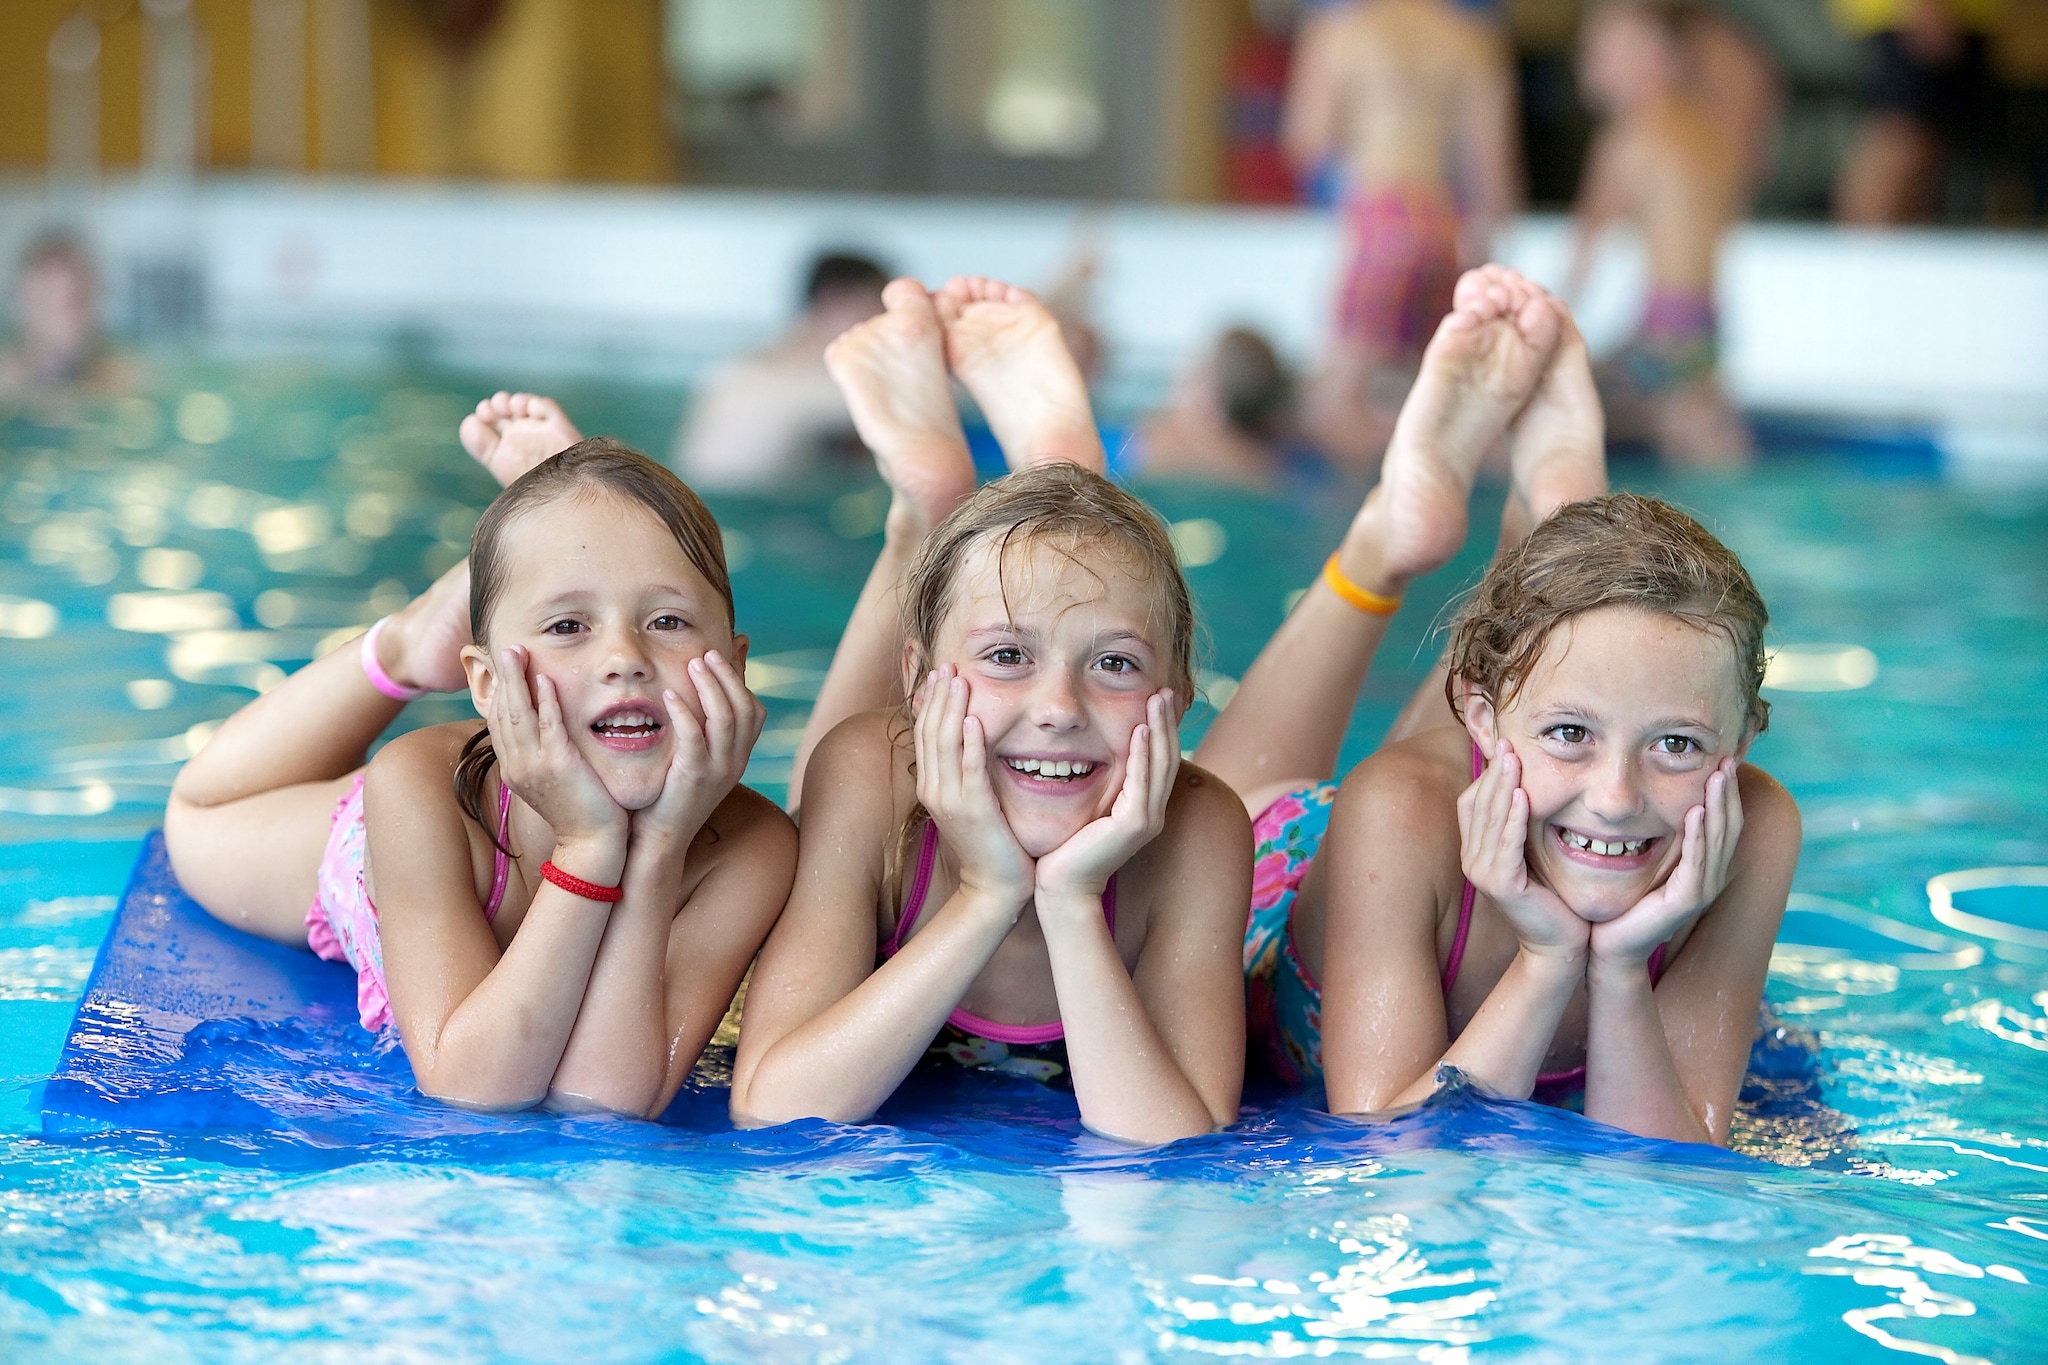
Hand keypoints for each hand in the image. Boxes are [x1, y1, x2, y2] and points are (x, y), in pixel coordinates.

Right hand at [488, 645, 625, 847]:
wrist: (592, 843)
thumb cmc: (578, 810)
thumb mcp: (551, 781)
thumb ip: (542, 756)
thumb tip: (543, 734)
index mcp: (514, 768)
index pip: (498, 722)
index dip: (499, 692)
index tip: (502, 667)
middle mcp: (517, 765)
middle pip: (503, 712)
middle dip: (504, 678)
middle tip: (506, 648)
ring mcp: (534, 766)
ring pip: (519, 714)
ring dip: (518, 680)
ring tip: (518, 652)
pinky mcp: (559, 765)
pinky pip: (549, 725)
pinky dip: (545, 701)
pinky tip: (545, 679)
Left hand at [630, 650, 764, 852]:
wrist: (661, 840)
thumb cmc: (670, 795)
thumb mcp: (694, 759)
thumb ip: (700, 729)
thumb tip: (696, 696)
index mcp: (738, 757)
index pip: (755, 711)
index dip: (741, 680)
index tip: (722, 654)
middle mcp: (736, 762)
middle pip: (745, 708)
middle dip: (728, 675)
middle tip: (706, 653)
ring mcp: (719, 770)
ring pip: (726, 717)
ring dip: (711, 685)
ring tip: (693, 663)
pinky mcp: (694, 777)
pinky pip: (695, 737)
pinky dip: (685, 712)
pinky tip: (669, 696)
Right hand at [912, 665, 1034, 907]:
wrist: (994, 886)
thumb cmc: (990, 842)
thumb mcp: (971, 800)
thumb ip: (966, 770)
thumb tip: (970, 739)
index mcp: (931, 785)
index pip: (925, 733)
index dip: (930, 701)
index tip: (938, 672)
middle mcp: (933, 789)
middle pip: (930, 732)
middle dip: (938, 696)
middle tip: (947, 664)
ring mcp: (950, 800)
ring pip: (945, 744)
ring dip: (951, 709)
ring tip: (958, 679)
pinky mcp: (972, 810)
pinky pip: (969, 769)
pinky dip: (970, 743)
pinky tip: (975, 719)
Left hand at [1033, 691, 1177, 907]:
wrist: (1062, 887)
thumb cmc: (1067, 850)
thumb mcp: (1087, 810)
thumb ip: (1097, 788)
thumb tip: (1087, 757)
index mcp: (1142, 807)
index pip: (1159, 760)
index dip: (1161, 729)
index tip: (1156, 697)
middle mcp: (1151, 812)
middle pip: (1167, 757)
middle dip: (1166, 721)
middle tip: (1164, 690)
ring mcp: (1147, 819)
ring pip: (1161, 764)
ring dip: (1159, 729)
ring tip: (1157, 699)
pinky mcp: (1134, 825)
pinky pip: (1142, 781)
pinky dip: (1143, 754)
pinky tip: (1140, 730)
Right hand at [1457, 739, 1588, 962]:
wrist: (1559, 945)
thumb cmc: (1551, 897)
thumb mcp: (1531, 853)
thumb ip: (1520, 825)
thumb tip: (1525, 785)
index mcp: (1475, 850)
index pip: (1472, 801)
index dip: (1486, 774)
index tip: (1505, 746)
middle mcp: (1471, 860)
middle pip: (1478, 804)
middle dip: (1494, 772)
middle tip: (1508, 742)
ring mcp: (1482, 873)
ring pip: (1490, 819)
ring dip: (1502, 787)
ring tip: (1514, 759)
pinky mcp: (1501, 885)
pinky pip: (1506, 844)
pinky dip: (1514, 818)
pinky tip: (1524, 796)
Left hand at [1591, 758, 1743, 967]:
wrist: (1610, 945)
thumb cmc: (1622, 902)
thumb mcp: (1643, 859)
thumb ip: (1656, 835)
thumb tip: (1653, 797)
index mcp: (1703, 865)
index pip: (1723, 821)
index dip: (1725, 792)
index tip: (1722, 759)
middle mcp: (1709, 876)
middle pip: (1728, 826)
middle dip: (1727, 791)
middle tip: (1727, 759)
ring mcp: (1701, 889)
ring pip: (1718, 840)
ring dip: (1718, 805)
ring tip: (1718, 776)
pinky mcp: (1686, 901)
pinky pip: (1696, 862)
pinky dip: (1699, 836)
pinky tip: (1697, 811)